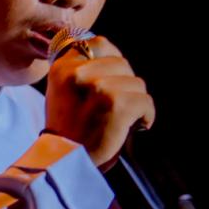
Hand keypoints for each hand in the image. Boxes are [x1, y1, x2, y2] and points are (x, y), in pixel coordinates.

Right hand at [45, 35, 155, 169]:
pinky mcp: (115, 103)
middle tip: (115, 109)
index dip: (113, 62)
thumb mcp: (63, 92)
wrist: (63, 164)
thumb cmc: (68, 132)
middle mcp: (78, 72)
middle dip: (125, 86)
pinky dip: (146, 116)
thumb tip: (114, 60)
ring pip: (137, 83)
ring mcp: (97, 86)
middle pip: (123, 64)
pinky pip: (145, 101)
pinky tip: (134, 128)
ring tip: (121, 121)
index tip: (111, 82)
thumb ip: (82, 70)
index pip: (101, 44)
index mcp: (63, 67)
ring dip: (135, 103)